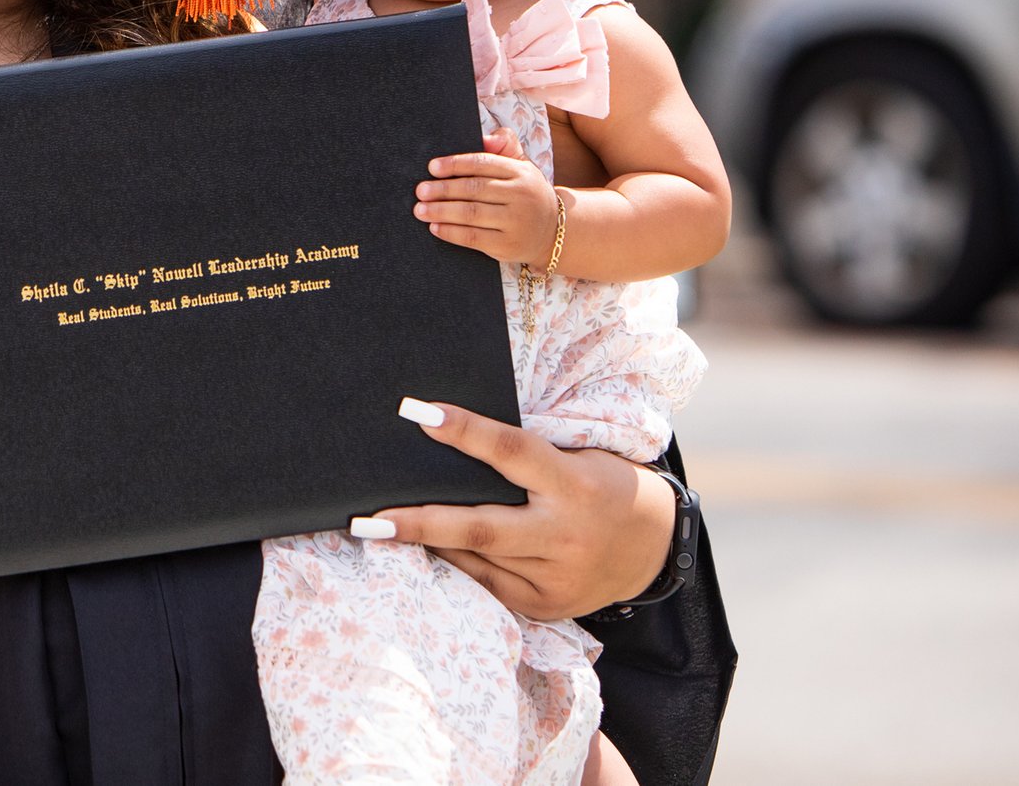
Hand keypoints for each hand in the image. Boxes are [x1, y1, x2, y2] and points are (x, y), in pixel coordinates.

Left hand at [351, 402, 674, 620]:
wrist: (652, 548)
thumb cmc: (600, 484)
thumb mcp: (576, 458)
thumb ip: (524, 456)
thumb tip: (447, 439)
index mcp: (575, 485)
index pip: (512, 452)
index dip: (465, 430)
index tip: (417, 411)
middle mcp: (565, 536)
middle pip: (482, 527)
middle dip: (420, 523)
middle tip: (366, 519)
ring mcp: (555, 578)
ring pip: (477, 560)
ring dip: (427, 544)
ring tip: (378, 530)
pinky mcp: (545, 607)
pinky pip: (486, 584)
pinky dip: (454, 563)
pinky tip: (423, 550)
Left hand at [415, 126, 558, 264]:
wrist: (554, 231)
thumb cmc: (527, 193)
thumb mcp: (523, 166)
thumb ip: (505, 146)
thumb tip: (486, 137)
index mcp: (521, 172)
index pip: (483, 163)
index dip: (455, 164)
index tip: (432, 167)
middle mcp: (520, 196)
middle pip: (474, 189)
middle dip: (443, 190)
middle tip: (420, 191)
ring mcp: (516, 222)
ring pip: (471, 214)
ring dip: (441, 211)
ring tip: (420, 210)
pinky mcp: (508, 245)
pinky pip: (474, 238)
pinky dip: (451, 233)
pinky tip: (435, 228)